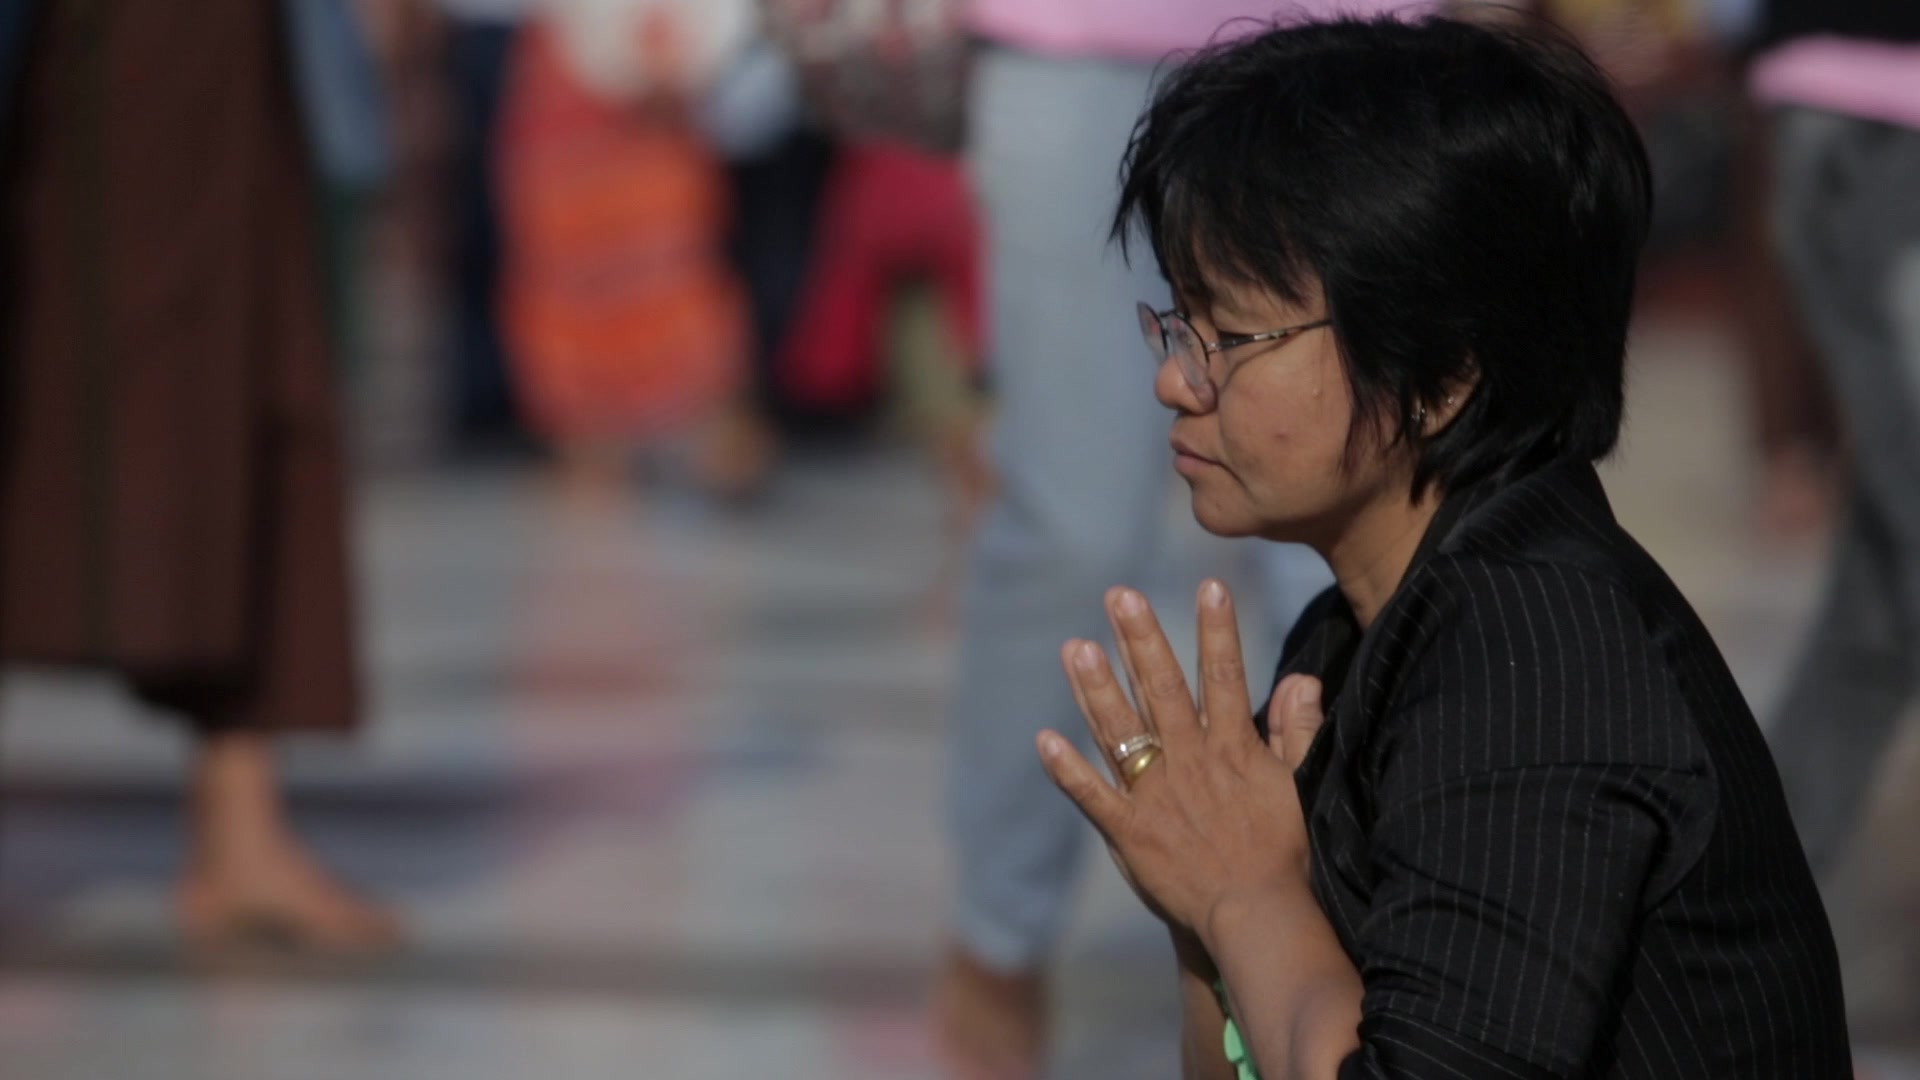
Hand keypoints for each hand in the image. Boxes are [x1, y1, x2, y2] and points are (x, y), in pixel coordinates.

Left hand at [1036, 580, 1327, 937]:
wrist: (1255, 913)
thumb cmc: (1282, 851)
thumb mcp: (1298, 784)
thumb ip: (1298, 730)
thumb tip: (1303, 677)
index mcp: (1232, 747)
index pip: (1224, 676)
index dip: (1217, 630)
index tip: (1209, 585)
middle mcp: (1190, 761)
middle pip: (1162, 689)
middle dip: (1141, 638)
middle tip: (1119, 595)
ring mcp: (1155, 795)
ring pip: (1121, 730)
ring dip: (1096, 688)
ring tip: (1076, 647)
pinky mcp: (1130, 832)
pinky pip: (1093, 796)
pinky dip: (1068, 770)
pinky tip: (1044, 739)